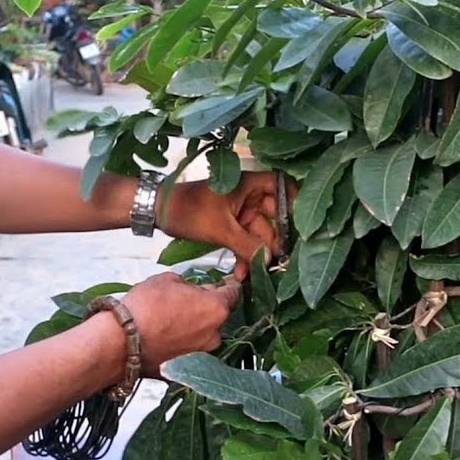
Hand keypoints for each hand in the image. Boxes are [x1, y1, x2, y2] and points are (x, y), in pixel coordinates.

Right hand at [121, 272, 241, 376]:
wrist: (121, 343)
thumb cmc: (144, 307)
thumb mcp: (167, 279)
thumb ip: (188, 284)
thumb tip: (192, 290)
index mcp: (216, 309)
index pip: (233, 294)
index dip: (224, 287)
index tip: (218, 285)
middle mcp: (215, 335)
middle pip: (217, 317)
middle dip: (204, 309)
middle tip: (182, 303)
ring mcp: (201, 355)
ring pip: (203, 336)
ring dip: (193, 329)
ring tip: (168, 323)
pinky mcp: (186, 370)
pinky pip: (188, 352)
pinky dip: (180, 345)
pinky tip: (163, 338)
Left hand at [160, 171, 297, 280]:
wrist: (158, 211)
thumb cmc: (189, 211)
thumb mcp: (220, 230)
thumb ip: (248, 245)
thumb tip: (271, 260)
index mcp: (249, 185)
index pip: (282, 186)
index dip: (295, 202)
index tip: (300, 226)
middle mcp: (248, 195)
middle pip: (274, 216)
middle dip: (274, 241)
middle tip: (280, 262)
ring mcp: (240, 210)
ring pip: (259, 233)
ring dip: (256, 254)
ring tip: (255, 274)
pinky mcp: (231, 224)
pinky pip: (245, 240)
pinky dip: (244, 255)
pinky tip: (241, 273)